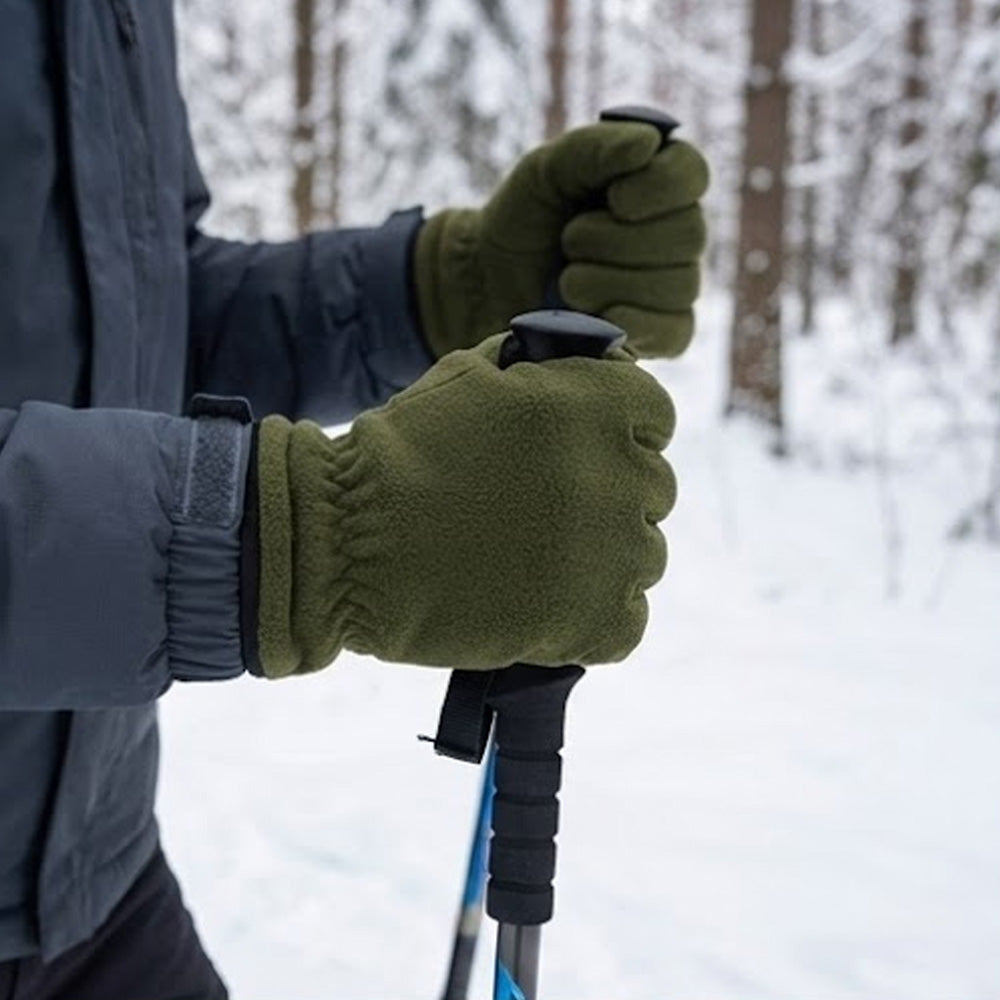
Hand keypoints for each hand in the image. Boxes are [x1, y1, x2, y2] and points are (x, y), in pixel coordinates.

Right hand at [255, 335, 675, 676]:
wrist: (343, 541)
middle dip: (607, 496)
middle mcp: (614, 473)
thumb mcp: (471, 376)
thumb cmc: (400, 454)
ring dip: (603, 560)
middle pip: (653, 489)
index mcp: (593, 404)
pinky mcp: (590, 622)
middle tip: (545, 514)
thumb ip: (548, 370)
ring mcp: (609, 553)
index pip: (655, 416)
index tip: (585, 454)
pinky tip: (551, 609)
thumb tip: (602, 366)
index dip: (620, 434)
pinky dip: (597, 621)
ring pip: (644, 556)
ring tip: (536, 564)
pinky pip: (628, 623)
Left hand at [414, 121, 708, 359]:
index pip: (691, 175)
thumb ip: (592, 148)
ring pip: (678, 285)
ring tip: (566, 280)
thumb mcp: (546, 170)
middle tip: (569, 241)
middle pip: (688, 234)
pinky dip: (631, 321)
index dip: (659, 186)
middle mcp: (676, 232)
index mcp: (656, 180)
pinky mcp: (661, 333)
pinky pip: (673, 331)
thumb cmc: (525, 219)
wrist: (493, 283)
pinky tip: (595, 314)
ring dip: (610, 280)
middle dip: (617, 240)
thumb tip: (649, 141)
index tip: (613, 198)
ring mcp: (673, 286)